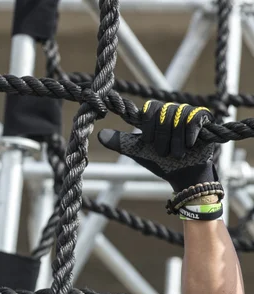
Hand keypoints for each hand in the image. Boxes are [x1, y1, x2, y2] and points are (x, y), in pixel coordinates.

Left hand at [97, 100, 216, 193]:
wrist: (183, 175)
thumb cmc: (160, 162)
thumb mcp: (136, 151)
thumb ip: (120, 141)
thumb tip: (99, 134)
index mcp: (156, 116)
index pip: (150, 107)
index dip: (148, 125)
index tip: (148, 142)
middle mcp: (172, 110)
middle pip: (164, 112)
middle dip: (162, 137)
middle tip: (163, 153)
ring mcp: (188, 113)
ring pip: (178, 116)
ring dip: (175, 140)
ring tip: (177, 154)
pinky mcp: (203, 118)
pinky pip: (193, 119)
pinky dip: (189, 134)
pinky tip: (189, 145)